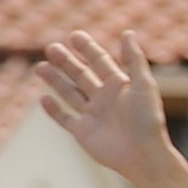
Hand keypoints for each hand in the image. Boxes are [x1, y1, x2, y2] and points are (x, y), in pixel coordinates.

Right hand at [35, 32, 175, 176]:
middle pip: (81, 75)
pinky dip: (53, 109)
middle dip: (66, 62)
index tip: (74, 35)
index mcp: (120, 86)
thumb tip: (127, 33)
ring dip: (55, 80)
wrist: (143, 155)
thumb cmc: (147, 119)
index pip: (100, 62)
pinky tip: (43, 98)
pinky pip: (65, 118)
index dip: (87, 48)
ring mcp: (93, 115)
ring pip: (70, 94)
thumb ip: (134, 59)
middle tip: (51, 48)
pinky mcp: (83, 133)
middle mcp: (105, 98)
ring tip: (40, 67)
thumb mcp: (143, 85)